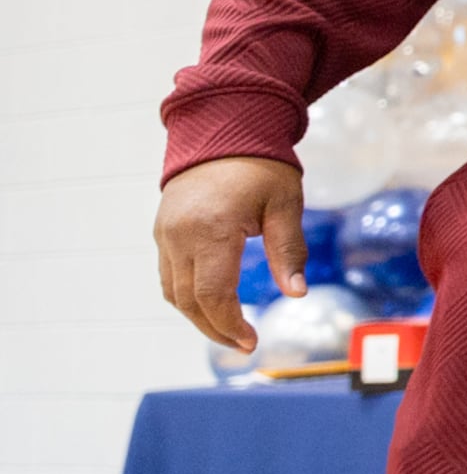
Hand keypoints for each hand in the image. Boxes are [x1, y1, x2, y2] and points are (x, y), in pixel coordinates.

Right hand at [154, 154, 305, 349]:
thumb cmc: (260, 165)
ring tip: (229, 330)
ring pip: (173, 292)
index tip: (251, 342)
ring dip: (198, 316)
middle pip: (189, 300)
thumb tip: (297, 293)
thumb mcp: (285, 204)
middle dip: (215, 328)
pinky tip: (211, 304)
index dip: (230, 324)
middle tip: (243, 344)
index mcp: (212, 229)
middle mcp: (180, 235)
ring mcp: (166, 234)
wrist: (221, 129)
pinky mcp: (162, 231)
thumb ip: (289, 250)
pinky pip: (168, 275)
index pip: (212, 293)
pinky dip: (187, 296)